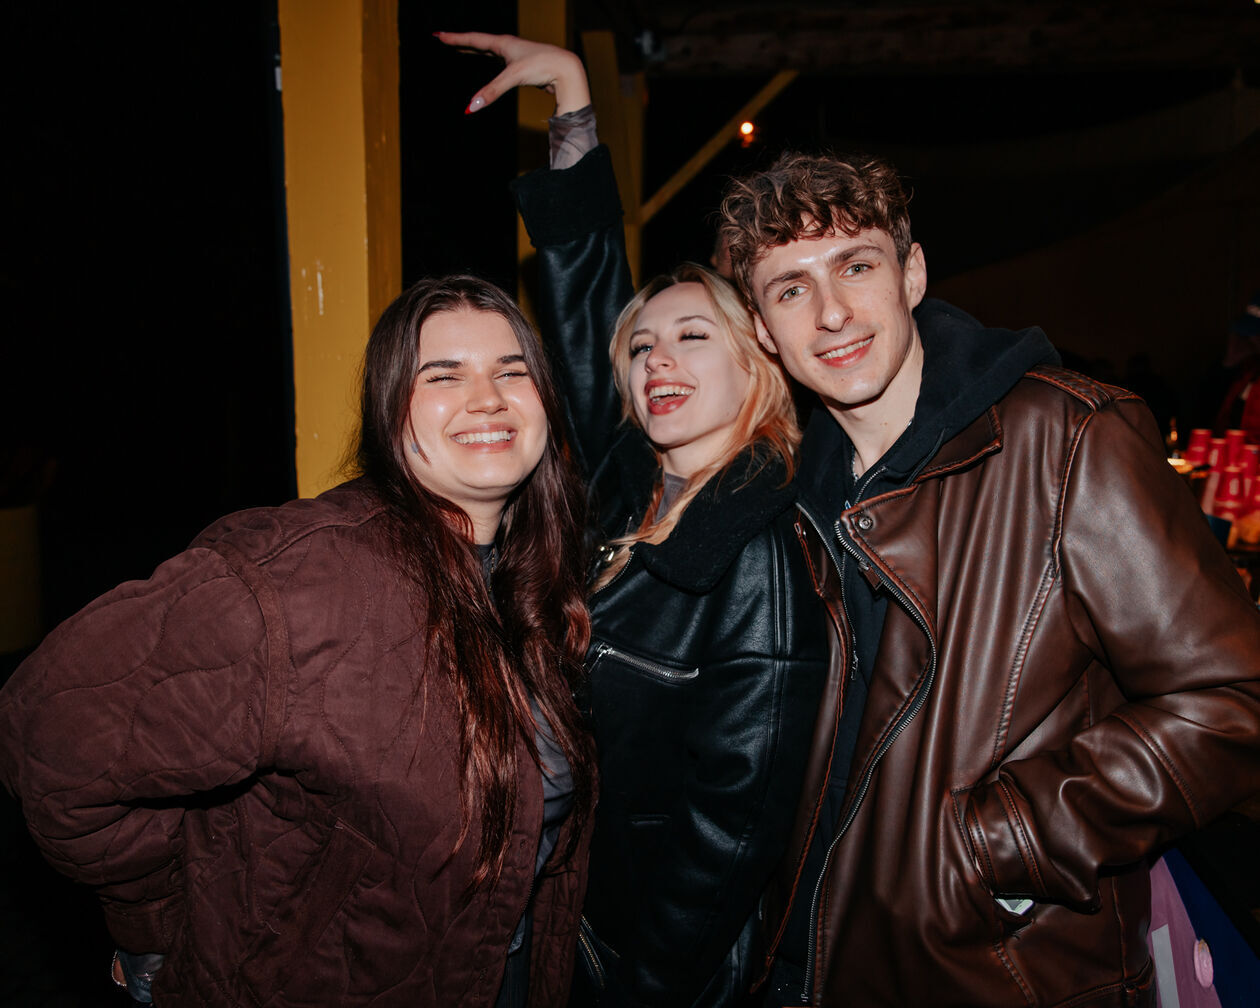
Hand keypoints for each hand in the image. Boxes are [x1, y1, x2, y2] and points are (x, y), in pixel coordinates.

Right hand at [434, 32, 590, 116]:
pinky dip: (488, 59)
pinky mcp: (522, 66)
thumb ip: (491, 92)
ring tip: (462, 48)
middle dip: (461, 41)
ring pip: (489, 50)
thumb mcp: (513, 78)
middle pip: (478, 42)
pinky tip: (491, 61)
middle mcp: (508, 46)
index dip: (454, 39)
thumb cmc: (542, 66)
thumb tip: (471, 107)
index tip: (438, 35)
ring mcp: (515, 55)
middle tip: (444, 39)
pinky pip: (499, 60)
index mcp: (503, 43)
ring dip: (474, 49)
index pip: (472, 39)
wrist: (566, 69)